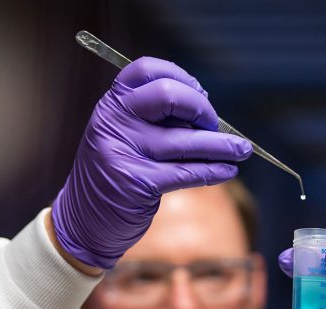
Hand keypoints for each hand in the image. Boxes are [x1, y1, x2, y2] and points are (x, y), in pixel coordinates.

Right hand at [52, 57, 251, 269]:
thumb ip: (154, 119)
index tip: (201, 95)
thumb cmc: (114, 174)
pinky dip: (213, 171)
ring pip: (185, 140)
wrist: (84, 221)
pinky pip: (187, 171)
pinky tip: (227, 170)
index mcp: (112, 104)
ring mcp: (124, 152)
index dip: (181, 78)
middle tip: (217, 126)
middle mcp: (115, 122)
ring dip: (221, 145)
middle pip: (169, 96)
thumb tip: (207, 112)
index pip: (148, 71)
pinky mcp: (138, 182)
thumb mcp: (122, 136)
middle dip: (203, 110)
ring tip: (242, 150)